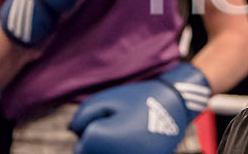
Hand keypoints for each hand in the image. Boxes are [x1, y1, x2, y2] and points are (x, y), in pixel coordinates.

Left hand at [69, 63, 210, 153]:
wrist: (173, 104)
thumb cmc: (137, 99)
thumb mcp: (106, 99)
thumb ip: (83, 116)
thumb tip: (74, 131)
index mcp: (100, 141)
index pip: (81, 145)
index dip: (92, 128)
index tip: (110, 118)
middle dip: (98, 143)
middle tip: (118, 125)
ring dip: (109, 149)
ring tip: (126, 134)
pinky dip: (125, 150)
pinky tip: (134, 141)